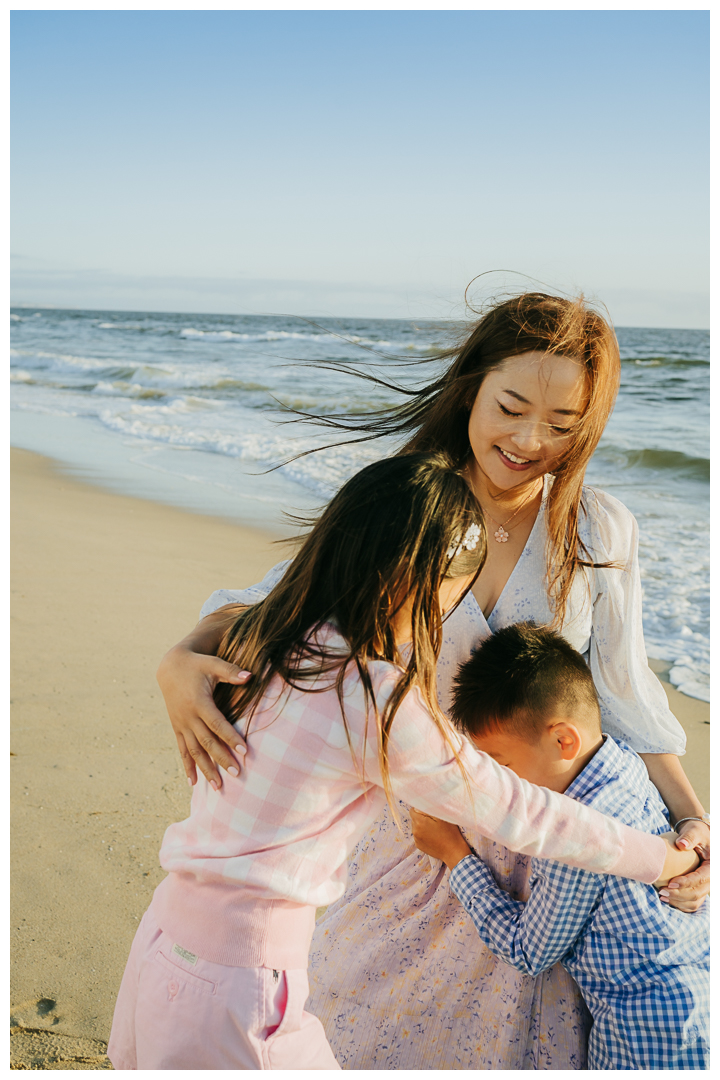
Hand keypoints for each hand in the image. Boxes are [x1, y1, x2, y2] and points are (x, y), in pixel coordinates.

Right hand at [157, 641, 249, 789]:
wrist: (170, 667)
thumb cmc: (197, 664)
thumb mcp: (213, 664)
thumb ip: (231, 671)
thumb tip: (250, 676)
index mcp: (199, 702)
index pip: (217, 724)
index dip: (230, 737)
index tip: (244, 752)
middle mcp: (188, 716)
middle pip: (206, 742)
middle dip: (221, 758)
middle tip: (236, 773)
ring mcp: (181, 724)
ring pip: (194, 751)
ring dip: (205, 769)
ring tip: (218, 786)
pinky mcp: (177, 728)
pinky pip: (182, 750)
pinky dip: (187, 766)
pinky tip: (192, 783)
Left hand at [409, 807, 471, 869]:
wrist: (453, 852)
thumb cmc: (450, 833)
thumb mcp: (442, 817)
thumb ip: (430, 809)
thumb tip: (422, 804)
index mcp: (419, 822)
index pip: (412, 810)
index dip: (420, 809)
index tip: (429, 812)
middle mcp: (415, 831)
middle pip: (414, 819)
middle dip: (421, 817)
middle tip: (434, 821)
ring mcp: (416, 840)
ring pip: (416, 827)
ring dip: (422, 826)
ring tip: (434, 829)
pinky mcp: (419, 846)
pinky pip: (418, 835)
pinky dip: (423, 834)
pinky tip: (433, 836)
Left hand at [661, 820, 709, 912]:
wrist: (697, 836)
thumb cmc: (695, 832)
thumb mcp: (694, 831)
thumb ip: (689, 837)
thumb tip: (681, 844)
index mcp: (712, 867)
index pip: (701, 878)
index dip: (686, 882)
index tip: (670, 882)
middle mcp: (711, 879)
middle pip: (698, 892)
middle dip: (679, 894)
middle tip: (662, 891)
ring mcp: (706, 886)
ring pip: (695, 901)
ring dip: (679, 902)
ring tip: (662, 896)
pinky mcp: (699, 889)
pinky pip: (692, 902)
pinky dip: (681, 904)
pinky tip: (667, 900)